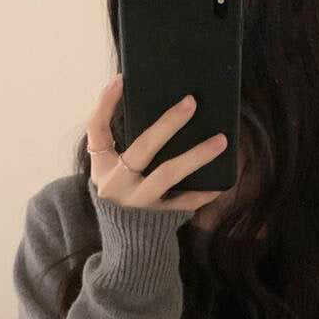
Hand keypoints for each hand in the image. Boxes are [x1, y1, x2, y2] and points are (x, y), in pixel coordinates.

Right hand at [87, 73, 226, 212]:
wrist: (127, 240)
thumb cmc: (124, 189)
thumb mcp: (112, 167)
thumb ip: (124, 140)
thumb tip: (153, 99)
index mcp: (101, 165)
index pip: (97, 129)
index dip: (106, 103)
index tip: (122, 78)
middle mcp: (116, 183)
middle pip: (142, 149)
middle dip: (167, 124)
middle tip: (191, 102)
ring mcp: (138, 201)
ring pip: (168, 174)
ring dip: (196, 156)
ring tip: (221, 140)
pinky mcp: (158, 215)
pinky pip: (184, 202)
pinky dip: (203, 192)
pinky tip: (221, 182)